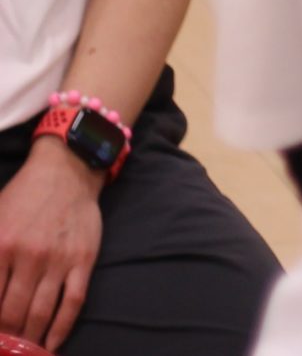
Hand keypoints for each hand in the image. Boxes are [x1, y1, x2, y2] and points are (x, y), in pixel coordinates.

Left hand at [0, 140, 103, 348]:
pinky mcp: (83, 260)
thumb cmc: (22, 198)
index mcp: (1, 246)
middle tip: (3, 347)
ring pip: (41, 312)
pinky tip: (52, 344)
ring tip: (23, 350)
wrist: (66, 173)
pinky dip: (61, 328)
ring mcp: (59, 260)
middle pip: (12, 311)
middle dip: (5, 335)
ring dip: (29, 337)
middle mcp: (29, 256)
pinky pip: (72, 302)